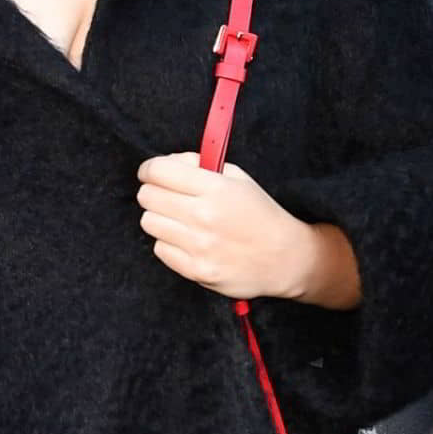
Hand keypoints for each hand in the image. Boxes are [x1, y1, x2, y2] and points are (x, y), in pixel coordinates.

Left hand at [134, 150, 334, 302]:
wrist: (285, 258)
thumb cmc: (260, 214)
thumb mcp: (237, 178)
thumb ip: (199, 165)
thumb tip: (166, 163)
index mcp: (215, 188)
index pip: (158, 171)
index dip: (149, 169)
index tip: (151, 173)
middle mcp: (204, 215)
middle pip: (147, 196)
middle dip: (153, 192)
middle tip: (167, 196)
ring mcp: (199, 246)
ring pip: (149, 222)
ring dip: (161, 218)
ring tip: (181, 220)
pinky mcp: (196, 270)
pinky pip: (160, 249)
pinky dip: (169, 243)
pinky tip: (188, 241)